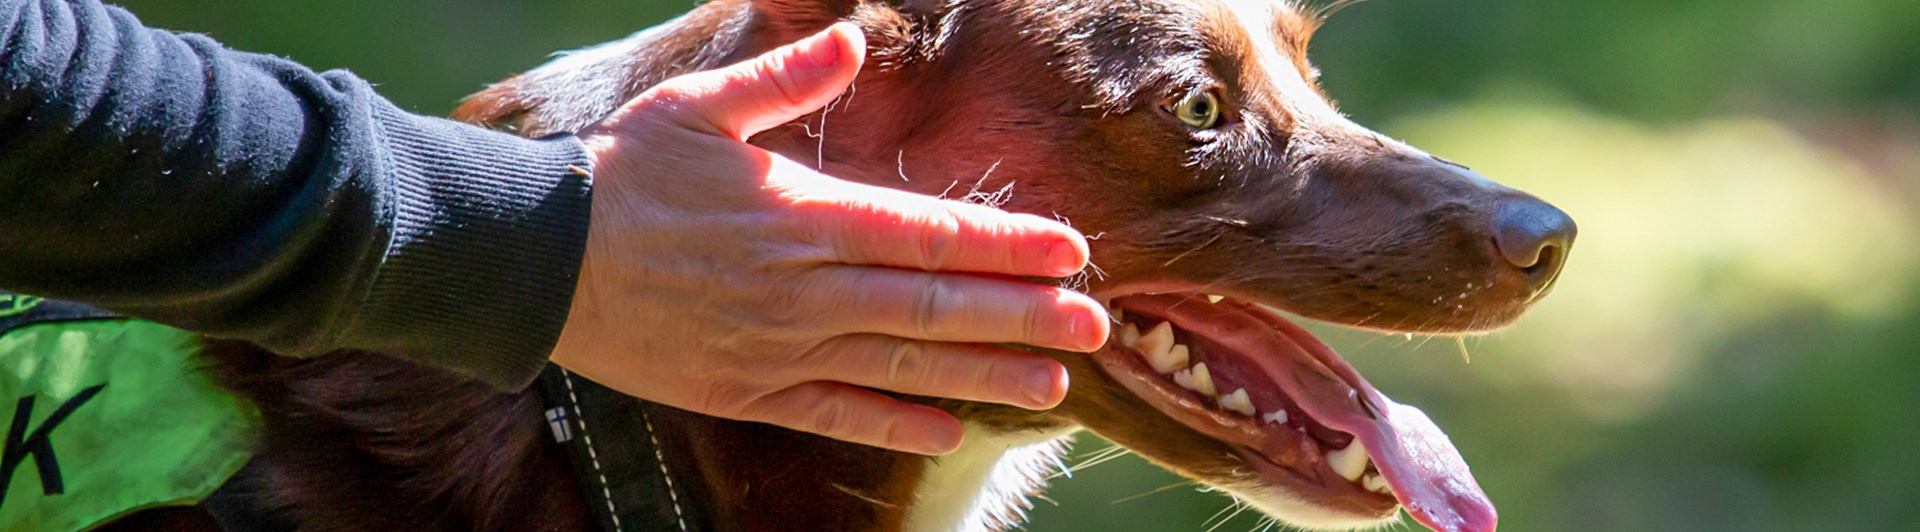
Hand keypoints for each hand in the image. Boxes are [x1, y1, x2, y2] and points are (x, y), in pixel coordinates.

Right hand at [551, 23, 1109, 454]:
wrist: (531, 259)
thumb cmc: (621, 172)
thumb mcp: (698, 107)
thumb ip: (785, 79)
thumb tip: (854, 38)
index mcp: (801, 212)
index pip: (928, 231)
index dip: (1006, 242)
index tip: (1071, 249)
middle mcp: (802, 287)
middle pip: (935, 306)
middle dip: (1023, 314)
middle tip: (1097, 324)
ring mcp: (777, 348)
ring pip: (901, 367)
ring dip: (984, 374)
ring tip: (1054, 381)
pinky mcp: (746, 392)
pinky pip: (835, 415)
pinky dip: (896, 423)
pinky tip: (952, 429)